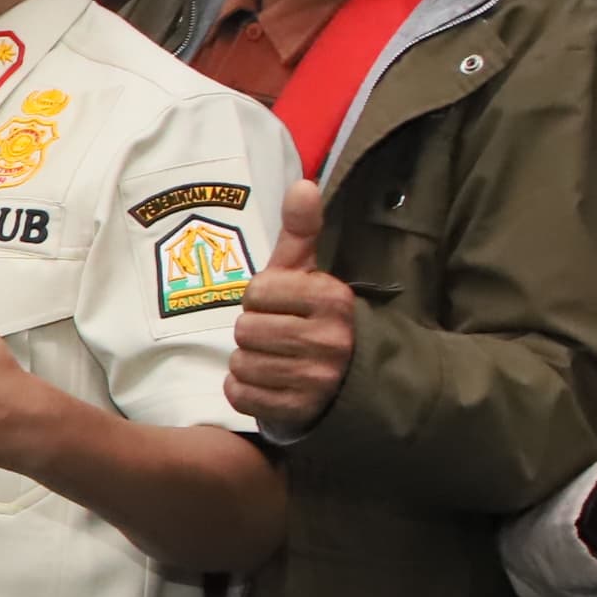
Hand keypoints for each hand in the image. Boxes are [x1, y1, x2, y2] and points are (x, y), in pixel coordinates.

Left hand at [223, 179, 353, 432]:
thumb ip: (302, 230)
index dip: (260, 299)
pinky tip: (267, 383)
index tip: (281, 307)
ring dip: (249, 362)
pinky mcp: (300, 411)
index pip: (256, 292)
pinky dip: (245, 390)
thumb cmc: (319, 319)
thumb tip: (301, 184)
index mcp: (332, 298)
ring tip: (274, 359)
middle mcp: (329, 339)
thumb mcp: (313, 273)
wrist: (355, 380)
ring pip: (241, 363)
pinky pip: (241, 394)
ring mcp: (317, 379)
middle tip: (277, 336)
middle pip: (245, 329)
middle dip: (254, 332)